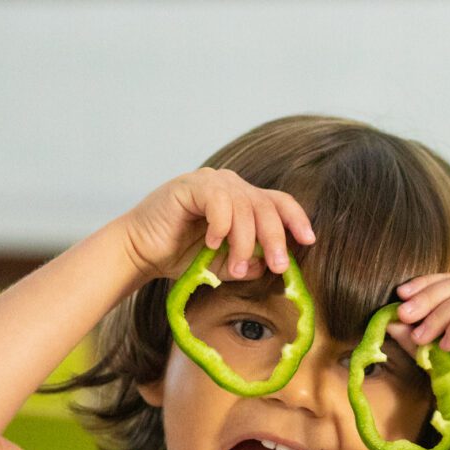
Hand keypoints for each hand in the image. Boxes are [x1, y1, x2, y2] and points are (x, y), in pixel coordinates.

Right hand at [122, 168, 315, 283]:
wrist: (140, 253)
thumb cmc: (180, 258)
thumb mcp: (222, 266)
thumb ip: (248, 263)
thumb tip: (272, 264)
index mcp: (243, 201)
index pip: (278, 203)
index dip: (296, 220)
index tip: (309, 241)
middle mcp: (231, 186)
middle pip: (267, 205)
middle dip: (275, 238)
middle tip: (277, 267)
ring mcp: (211, 182)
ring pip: (244, 207)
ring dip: (244, 242)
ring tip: (233, 268)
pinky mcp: (190, 185)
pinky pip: (218, 200)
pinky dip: (220, 225)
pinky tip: (210, 243)